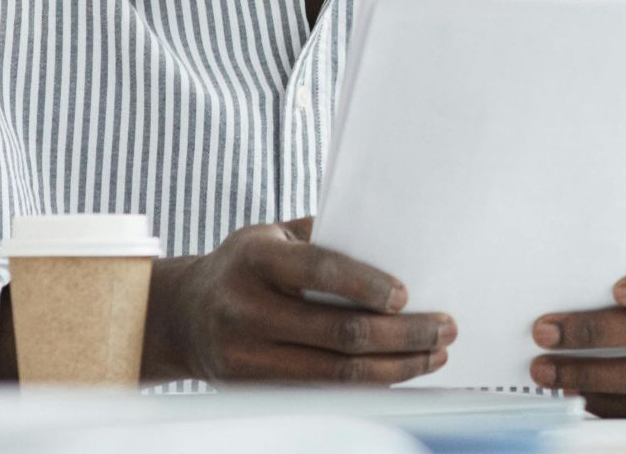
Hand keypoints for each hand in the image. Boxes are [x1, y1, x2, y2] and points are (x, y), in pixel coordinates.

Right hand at [152, 216, 456, 384]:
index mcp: (255, 257)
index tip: (407, 296)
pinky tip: (398, 372)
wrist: (181, 315)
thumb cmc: (244, 266)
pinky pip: (323, 391)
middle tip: (444, 328)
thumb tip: (394, 243)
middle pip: (338, 331)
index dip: (366, 284)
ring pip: (336, 373)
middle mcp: (246, 307)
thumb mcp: (271, 235)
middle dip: (402, 334)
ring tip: (434, 354)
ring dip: (396, 367)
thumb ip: (323, 237)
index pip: (319, 270)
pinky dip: (368, 385)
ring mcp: (247, 354)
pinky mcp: (254, 388)